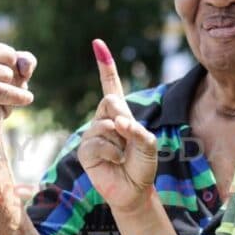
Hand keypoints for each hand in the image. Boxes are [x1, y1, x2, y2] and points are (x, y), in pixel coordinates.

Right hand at [0, 0, 35, 136]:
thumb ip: (25, 62)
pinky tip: (24, 102)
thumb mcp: (19, 76)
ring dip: (14, 88)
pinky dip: (18, 97)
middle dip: (17, 74)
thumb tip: (22, 62)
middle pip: (10, 54)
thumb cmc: (1, 98)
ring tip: (1, 99)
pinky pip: (3, 89)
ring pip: (8, 73)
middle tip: (4, 89)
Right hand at [79, 39, 157, 211]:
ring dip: (120, 141)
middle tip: (128, 139)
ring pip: (105, 123)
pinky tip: (114, 162)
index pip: (111, 85)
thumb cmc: (143, 166)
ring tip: (122, 156)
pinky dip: (112, 153)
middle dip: (123, 117)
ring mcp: (92, 134)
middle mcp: (103, 120)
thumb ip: (137, 130)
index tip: (98, 43)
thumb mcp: (149, 144)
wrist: (133, 191)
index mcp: (120, 113)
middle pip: (110, 100)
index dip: (105, 65)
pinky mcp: (85, 150)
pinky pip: (98, 142)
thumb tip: (117, 122)